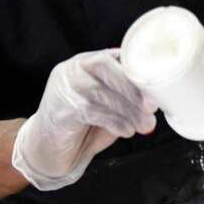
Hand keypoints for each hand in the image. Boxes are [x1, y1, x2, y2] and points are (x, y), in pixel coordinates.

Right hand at [11, 49, 156, 190]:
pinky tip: (127, 130)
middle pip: (104, 67)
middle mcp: (73, 69)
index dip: (135, 70)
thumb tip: (153, 103)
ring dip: (126, 110)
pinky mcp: (59, 108)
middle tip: (151, 107)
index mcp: (87, 61)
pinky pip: (90, 111)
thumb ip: (124, 98)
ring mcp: (63, 86)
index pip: (113, 56)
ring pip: (99, 91)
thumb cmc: (83, 125)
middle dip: (131, 87)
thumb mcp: (107, 105)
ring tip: (143, 125)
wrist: (48, 148)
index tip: (155, 87)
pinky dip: (113, 121)